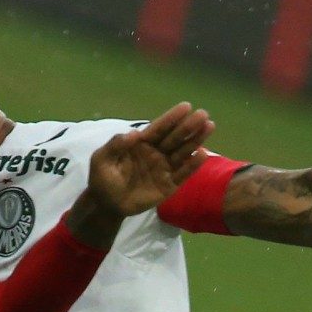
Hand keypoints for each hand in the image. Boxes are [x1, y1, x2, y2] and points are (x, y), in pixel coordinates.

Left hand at [86, 102, 213, 216]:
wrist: (106, 205)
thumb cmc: (103, 179)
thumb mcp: (102, 159)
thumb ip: (115, 145)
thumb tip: (134, 133)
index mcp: (141, 143)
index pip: (158, 128)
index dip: (171, 118)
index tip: (185, 107)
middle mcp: (156, 153)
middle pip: (174, 138)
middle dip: (188, 126)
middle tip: (203, 115)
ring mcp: (163, 168)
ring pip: (182, 152)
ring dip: (195, 140)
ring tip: (209, 127)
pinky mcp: (168, 185)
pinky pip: (182, 174)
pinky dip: (193, 165)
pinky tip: (202, 154)